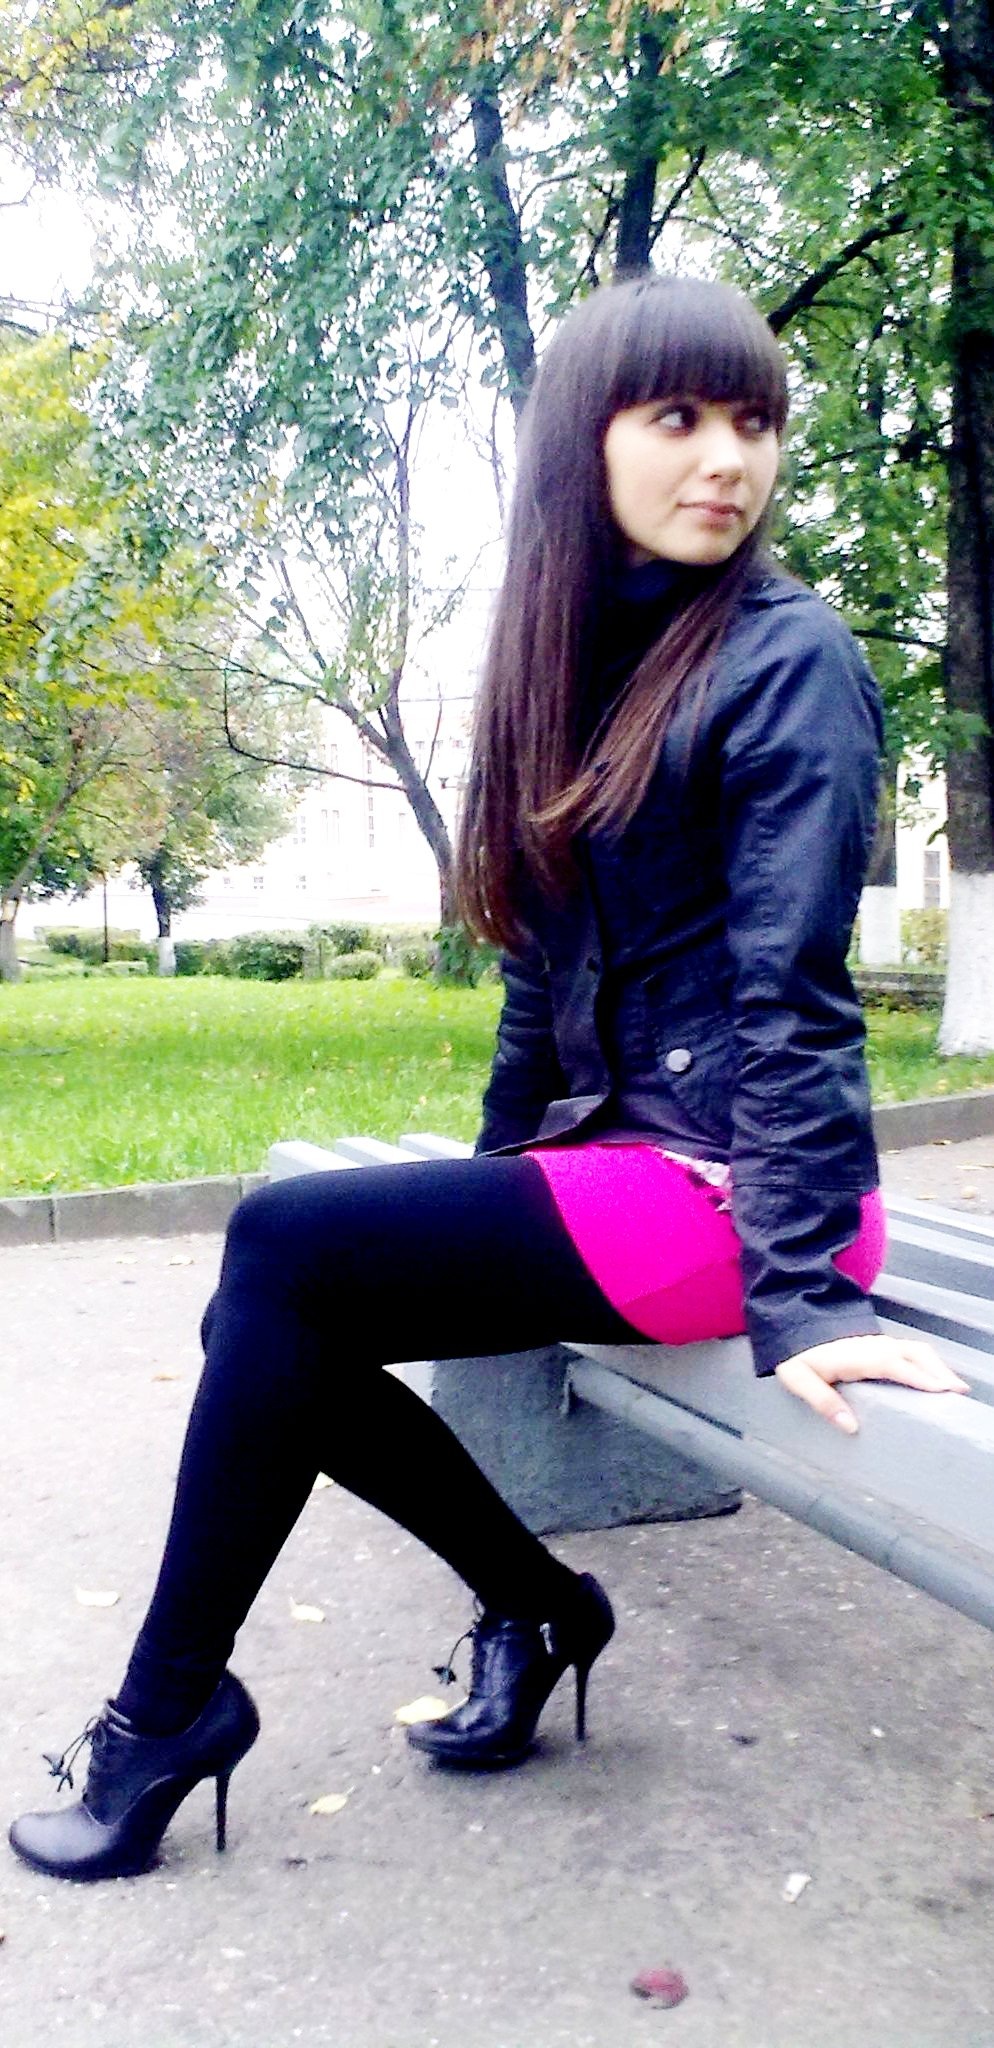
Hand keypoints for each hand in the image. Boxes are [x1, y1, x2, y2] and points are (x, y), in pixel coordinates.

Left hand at [774, 1334, 970, 1435]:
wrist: (794, 1328)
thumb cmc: (797, 1357)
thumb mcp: (799, 1380)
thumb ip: (823, 1402)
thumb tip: (850, 1426)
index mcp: (855, 1357)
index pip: (892, 1364)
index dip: (917, 1376)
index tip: (939, 1390)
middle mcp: (872, 1347)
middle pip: (913, 1354)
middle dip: (938, 1371)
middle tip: (958, 1393)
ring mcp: (878, 1344)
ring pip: (916, 1350)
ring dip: (937, 1366)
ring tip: (955, 1388)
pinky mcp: (879, 1345)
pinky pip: (911, 1351)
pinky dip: (929, 1362)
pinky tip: (937, 1377)